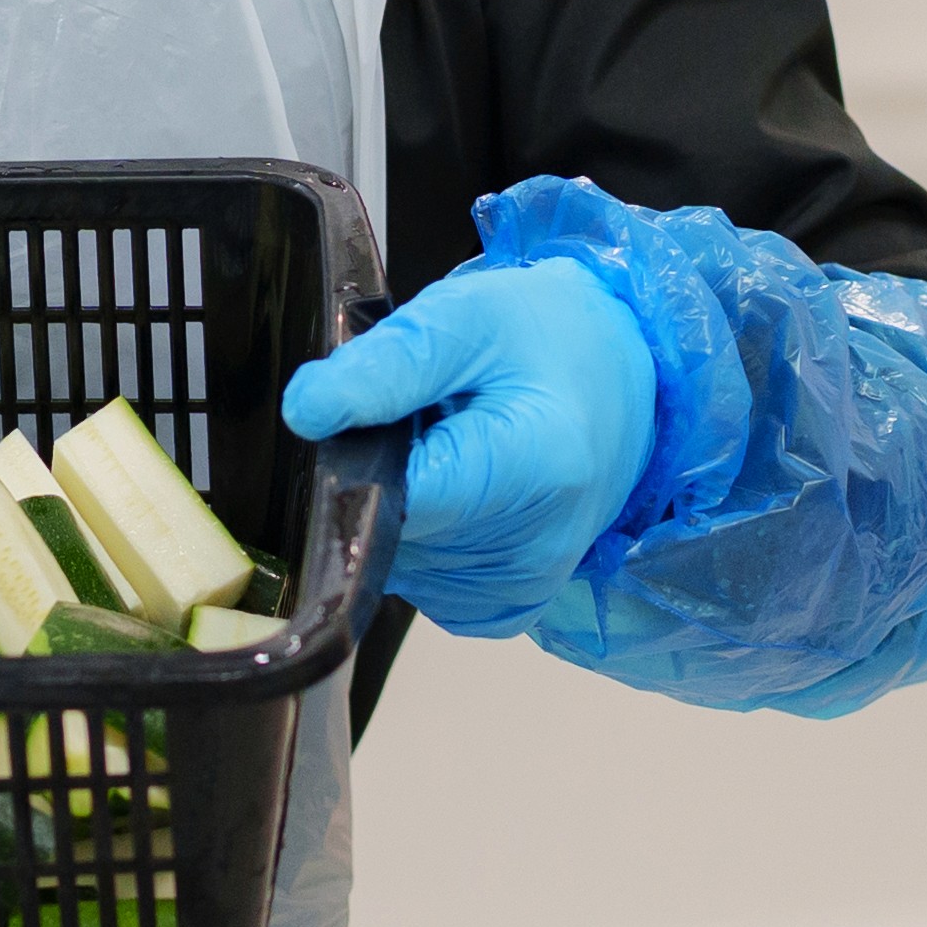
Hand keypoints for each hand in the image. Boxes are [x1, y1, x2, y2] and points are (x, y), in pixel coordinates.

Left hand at [279, 256, 661, 635]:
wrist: (619, 376)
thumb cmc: (550, 339)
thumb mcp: (467, 319)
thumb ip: (385, 366)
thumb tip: (307, 411)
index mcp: (531, 471)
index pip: (392, 497)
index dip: (359, 455)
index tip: (378, 413)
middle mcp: (532, 551)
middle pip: (390, 531)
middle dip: (385, 472)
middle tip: (431, 419)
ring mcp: (520, 589)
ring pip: (396, 560)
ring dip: (404, 505)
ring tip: (453, 448)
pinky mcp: (505, 608)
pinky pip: (421, 581)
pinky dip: (421, 536)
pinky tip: (459, 489)